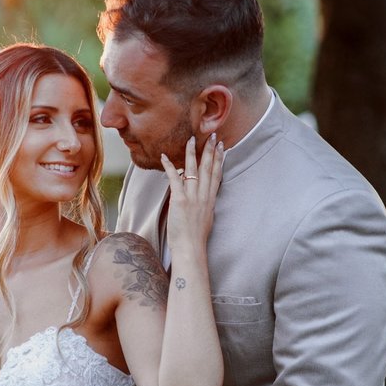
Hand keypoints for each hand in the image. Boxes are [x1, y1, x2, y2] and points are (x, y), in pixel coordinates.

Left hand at [161, 134, 223, 256]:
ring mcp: (192, 197)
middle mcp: (203, 196)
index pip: (217, 175)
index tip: (221, 147)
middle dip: (210, 150)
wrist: (191, 249)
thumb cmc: (196, 239)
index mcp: (210, 200)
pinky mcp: (180, 200)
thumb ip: (204, 204)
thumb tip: (201, 197)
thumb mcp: (206, 218)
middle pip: (208, 168)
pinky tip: (165, 156)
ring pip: (193, 170)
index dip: (219, 159)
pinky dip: (169, 167)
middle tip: (213, 135)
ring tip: (192, 139)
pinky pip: (174, 179)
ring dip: (192, 153)